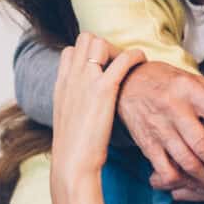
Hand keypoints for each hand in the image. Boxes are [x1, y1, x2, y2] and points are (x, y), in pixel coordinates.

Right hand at [50, 33, 145, 183]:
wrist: (72, 163)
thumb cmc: (74, 149)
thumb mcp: (66, 120)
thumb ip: (74, 103)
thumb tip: (85, 103)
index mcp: (61, 84)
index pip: (70, 51)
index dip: (87, 55)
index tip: (102, 67)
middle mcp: (71, 77)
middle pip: (84, 39)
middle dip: (102, 46)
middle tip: (117, 62)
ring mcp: (86, 80)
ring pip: (99, 42)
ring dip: (116, 48)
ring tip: (130, 61)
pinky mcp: (103, 89)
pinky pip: (122, 59)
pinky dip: (134, 56)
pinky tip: (142, 61)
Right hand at [115, 61, 203, 198]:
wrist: (128, 83)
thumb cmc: (170, 82)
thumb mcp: (196, 81)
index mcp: (190, 89)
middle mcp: (174, 107)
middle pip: (203, 144)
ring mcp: (159, 127)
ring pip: (185, 161)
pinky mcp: (146, 143)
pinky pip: (165, 169)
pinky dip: (182, 181)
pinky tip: (195, 186)